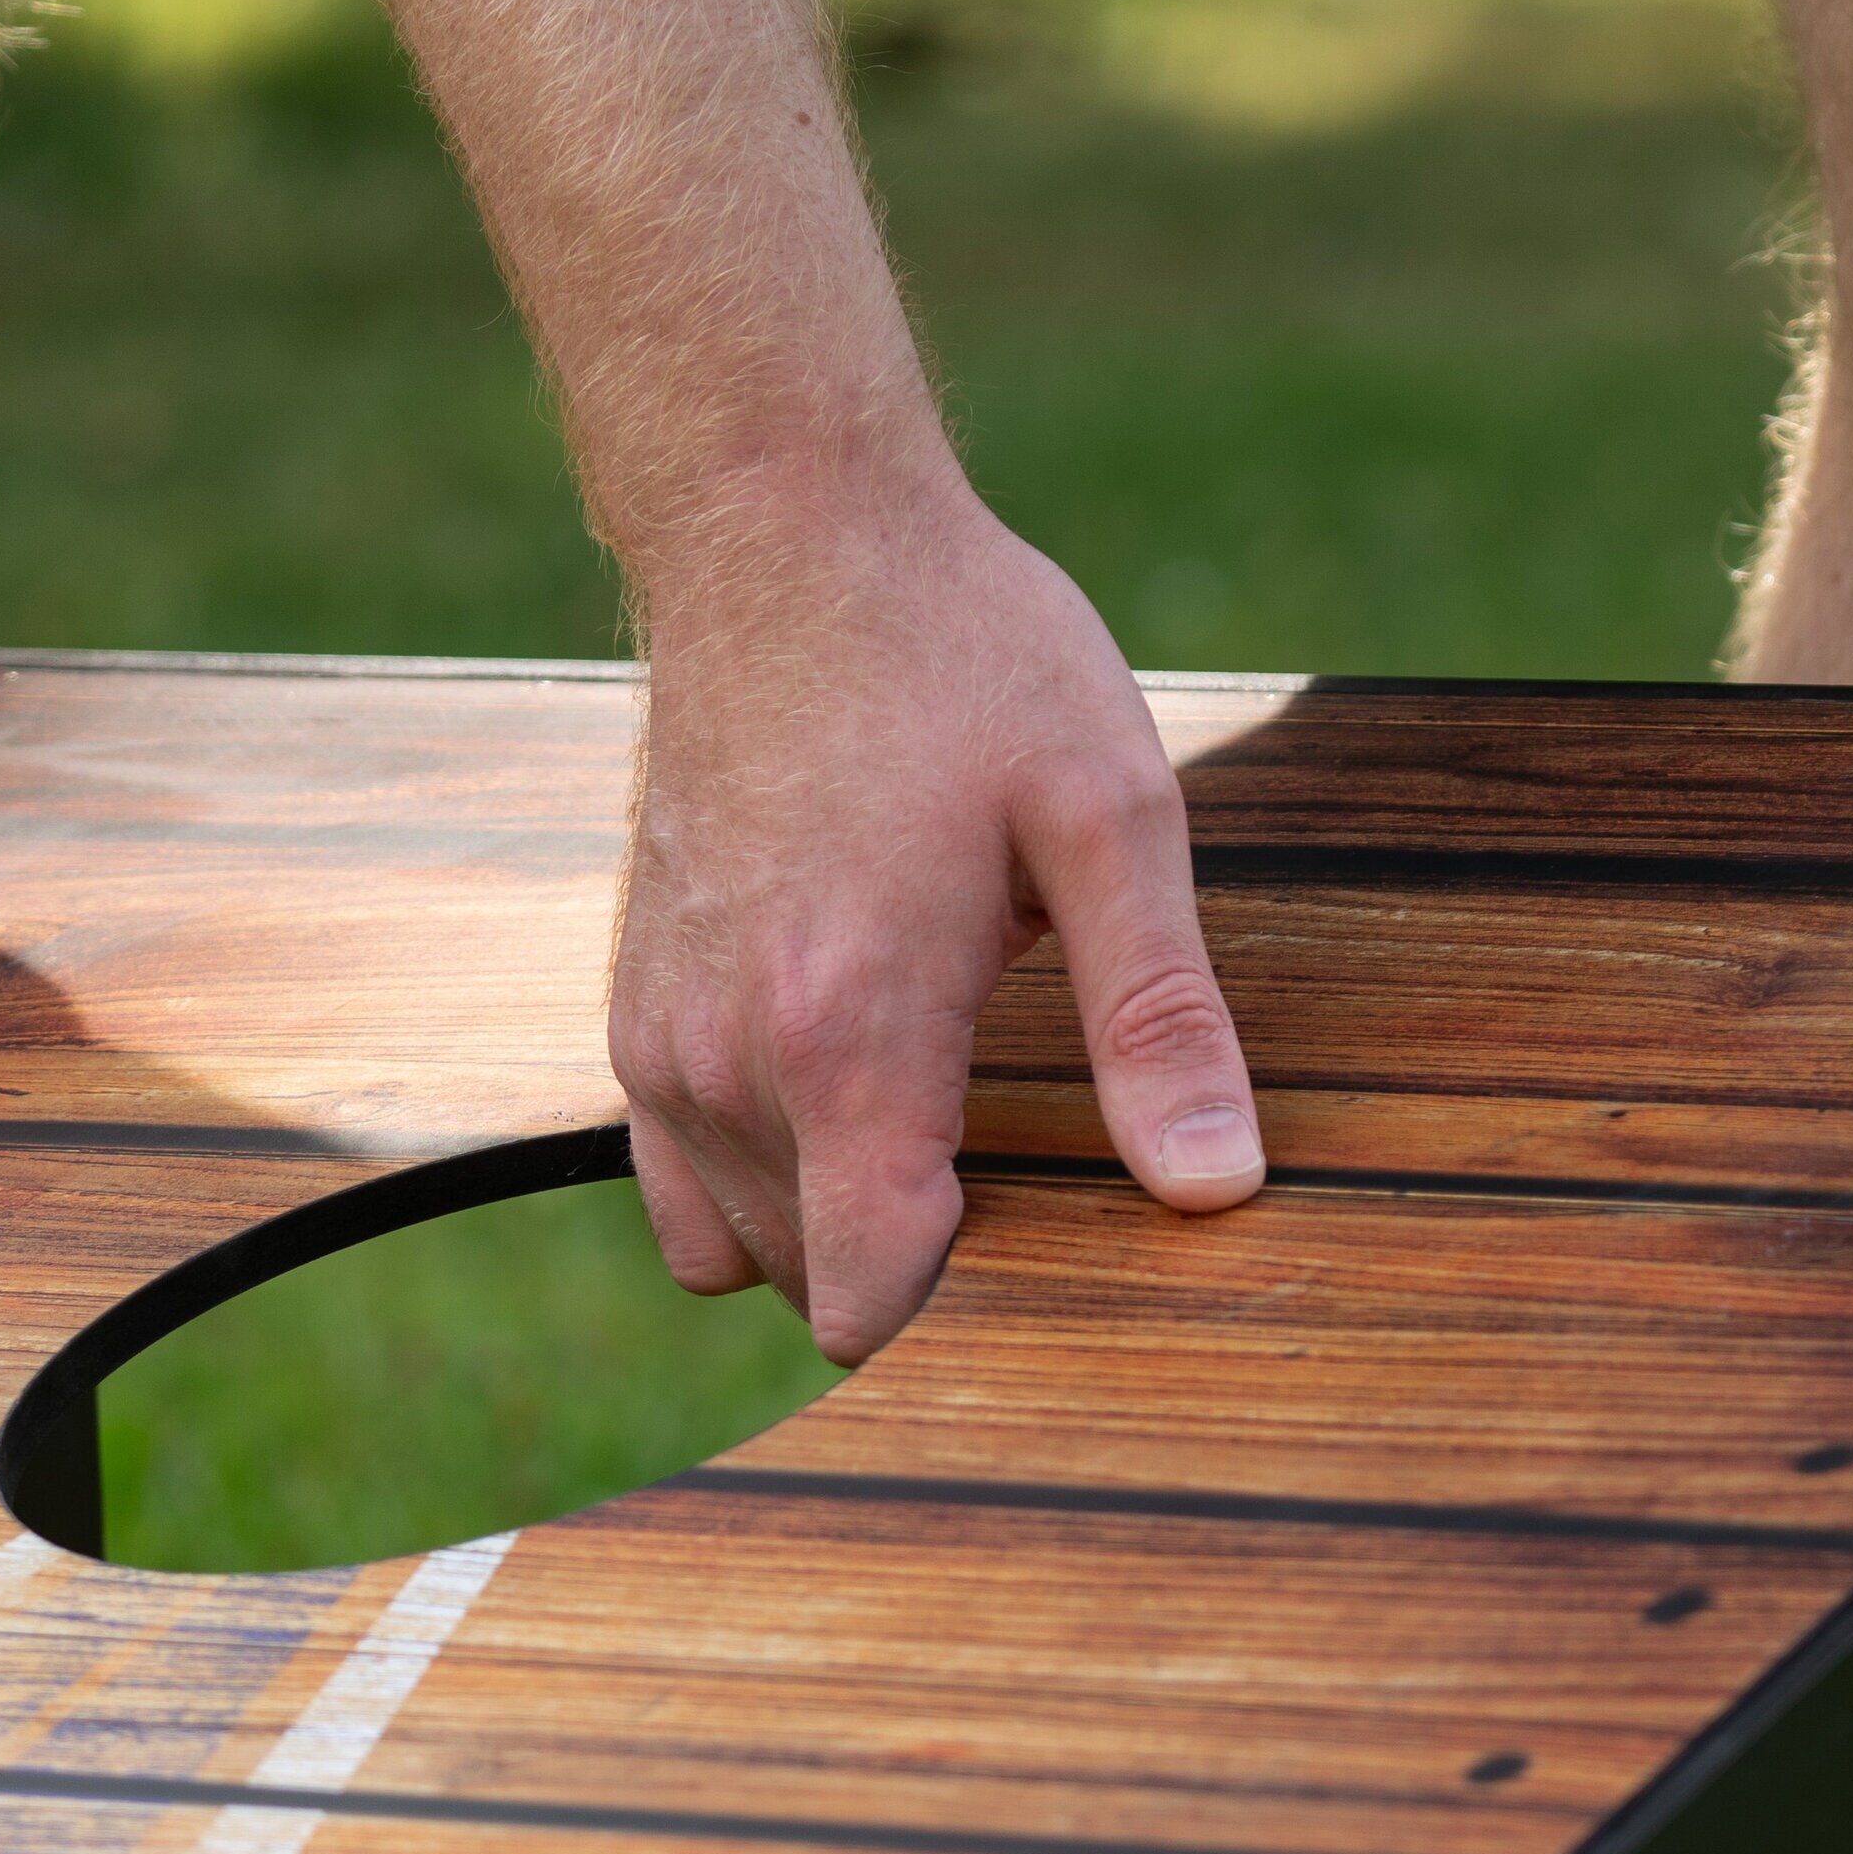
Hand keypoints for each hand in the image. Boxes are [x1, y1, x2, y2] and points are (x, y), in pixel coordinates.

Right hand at [608, 461, 1261, 1363]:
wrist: (784, 533)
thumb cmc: (964, 657)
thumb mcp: (1111, 816)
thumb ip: (1161, 1015)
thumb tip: (1217, 1184)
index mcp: (849, 1032)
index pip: (876, 1297)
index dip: (977, 1320)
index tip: (1068, 1264)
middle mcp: (727, 1058)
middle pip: (824, 1287)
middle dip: (933, 1274)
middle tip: (1040, 1166)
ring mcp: (663, 1041)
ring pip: (755, 1248)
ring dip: (851, 1224)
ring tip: (959, 1121)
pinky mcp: (635, 1012)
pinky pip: (684, 1190)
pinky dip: (769, 1185)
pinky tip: (865, 1104)